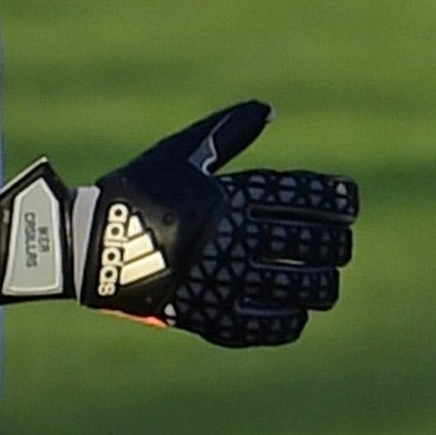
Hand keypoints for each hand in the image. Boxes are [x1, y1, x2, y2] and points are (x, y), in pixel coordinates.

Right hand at [0, 101, 359, 345]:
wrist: (87, 245)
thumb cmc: (136, 192)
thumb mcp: (178, 154)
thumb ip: (225, 132)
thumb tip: (267, 110)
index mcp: (230, 195)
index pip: (305, 196)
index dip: (337, 200)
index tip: (348, 204)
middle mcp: (234, 237)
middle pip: (312, 243)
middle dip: (334, 245)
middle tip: (337, 246)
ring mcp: (224, 278)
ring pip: (301, 286)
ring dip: (321, 284)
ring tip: (324, 282)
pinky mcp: (211, 314)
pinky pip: (267, 324)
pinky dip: (289, 320)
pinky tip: (296, 312)